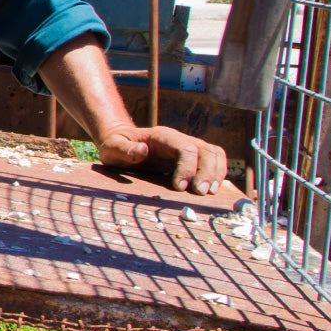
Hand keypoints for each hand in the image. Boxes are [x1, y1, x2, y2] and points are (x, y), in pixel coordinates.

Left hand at [97, 126, 229, 194]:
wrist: (121, 144)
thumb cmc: (116, 147)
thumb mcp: (112, 148)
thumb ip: (124, 149)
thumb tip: (142, 151)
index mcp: (162, 136)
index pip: (185, 148)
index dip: (188, 167)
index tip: (181, 187)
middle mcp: (180, 140)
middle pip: (206, 150)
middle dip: (208, 172)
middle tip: (201, 193)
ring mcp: (189, 148)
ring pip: (214, 154)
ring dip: (217, 173)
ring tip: (211, 193)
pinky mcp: (193, 158)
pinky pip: (214, 161)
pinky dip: (218, 174)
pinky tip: (213, 190)